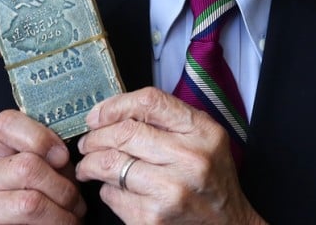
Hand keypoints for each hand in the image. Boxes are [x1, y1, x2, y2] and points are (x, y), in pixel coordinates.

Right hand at [0, 109, 85, 223]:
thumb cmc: (44, 214)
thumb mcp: (51, 179)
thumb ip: (55, 162)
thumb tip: (75, 152)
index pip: (6, 123)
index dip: (39, 137)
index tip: (62, 157)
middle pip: (26, 165)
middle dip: (63, 187)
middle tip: (77, 203)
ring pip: (29, 200)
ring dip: (61, 213)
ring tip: (71, 219)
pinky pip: (23, 219)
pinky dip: (53, 224)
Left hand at [75, 87, 265, 224]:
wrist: (227, 224)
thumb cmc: (211, 178)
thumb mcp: (205, 140)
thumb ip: (170, 121)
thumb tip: (115, 113)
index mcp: (204, 132)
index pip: (149, 103)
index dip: (115, 105)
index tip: (98, 114)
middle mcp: (190, 159)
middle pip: (124, 133)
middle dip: (95, 136)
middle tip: (88, 142)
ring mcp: (170, 191)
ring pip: (110, 164)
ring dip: (91, 163)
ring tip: (90, 164)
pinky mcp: (152, 218)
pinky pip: (112, 195)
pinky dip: (107, 189)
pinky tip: (115, 188)